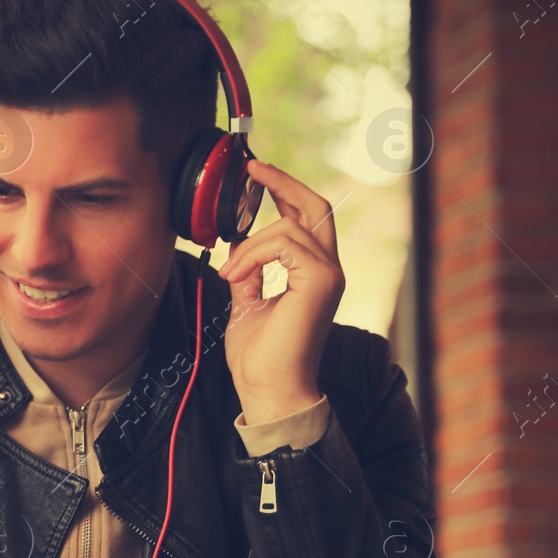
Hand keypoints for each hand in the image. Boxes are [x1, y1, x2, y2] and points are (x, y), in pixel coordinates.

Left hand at [215, 160, 344, 423]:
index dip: (285, 192)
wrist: (269, 389)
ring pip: (291, 226)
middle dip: (283, 182)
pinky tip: (236, 277)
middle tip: (253, 168)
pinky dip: (253, 255)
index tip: (257, 174)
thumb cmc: (260, 357)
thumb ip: (249, 274)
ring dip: (249, 245)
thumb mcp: (247, 304)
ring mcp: (329, 274)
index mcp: (313, 273)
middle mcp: (328, 269)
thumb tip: (238, 253)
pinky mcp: (321, 281)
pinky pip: (285, 244)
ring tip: (229, 273)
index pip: (308, 218)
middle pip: (316, 206)